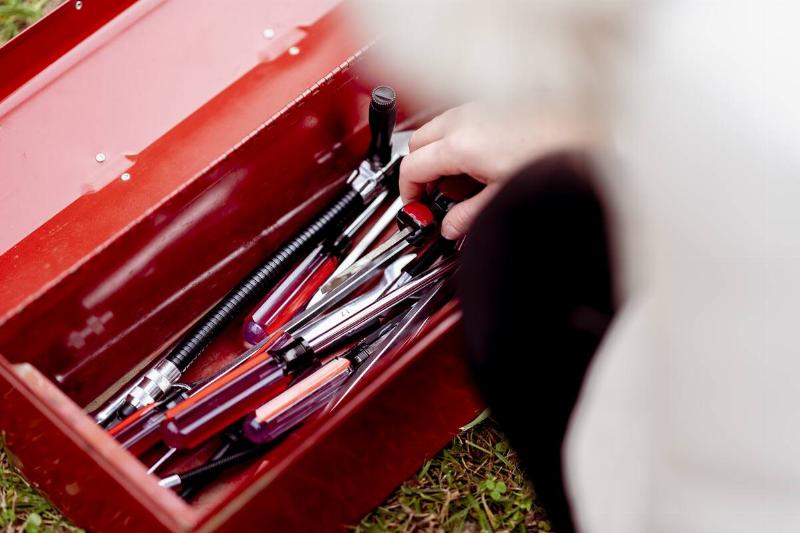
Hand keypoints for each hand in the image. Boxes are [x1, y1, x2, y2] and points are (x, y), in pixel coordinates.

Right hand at [400, 103, 591, 238]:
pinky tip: (479, 161)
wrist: (584, 134)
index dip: (408, 191)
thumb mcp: (500, 196)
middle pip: (418, 144)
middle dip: (420, 170)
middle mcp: (464, 120)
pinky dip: (457, 139)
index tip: (415, 205)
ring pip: (437, 128)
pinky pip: (460, 120)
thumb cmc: (551, 157)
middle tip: (433, 195)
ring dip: (438, 153)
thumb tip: (451, 227)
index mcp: (460, 146)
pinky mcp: (493, 104)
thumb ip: (468, 216)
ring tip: (460, 181)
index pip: (412, 167)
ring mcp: (477, 108)